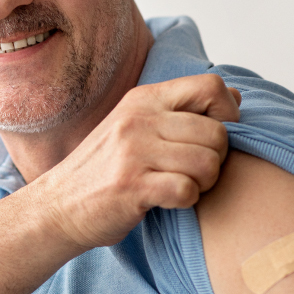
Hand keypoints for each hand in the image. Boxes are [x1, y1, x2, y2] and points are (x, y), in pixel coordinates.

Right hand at [36, 74, 241, 248]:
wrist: (57, 206)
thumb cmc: (104, 170)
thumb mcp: (136, 127)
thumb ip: (183, 110)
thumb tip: (236, 96)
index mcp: (143, 99)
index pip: (210, 87)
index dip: (228, 114)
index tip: (215, 137)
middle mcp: (139, 118)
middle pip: (217, 131)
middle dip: (217, 159)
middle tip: (195, 173)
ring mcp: (133, 151)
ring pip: (208, 162)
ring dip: (203, 183)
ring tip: (181, 186)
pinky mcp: (132, 185)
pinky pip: (187, 190)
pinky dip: (186, 201)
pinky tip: (167, 201)